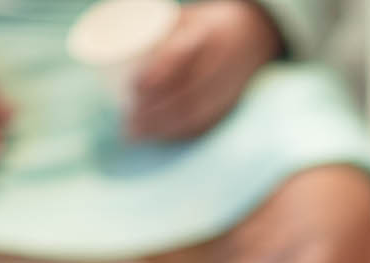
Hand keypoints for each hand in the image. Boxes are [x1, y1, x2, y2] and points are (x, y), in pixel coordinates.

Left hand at [125, 0, 279, 142]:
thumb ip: (157, 31)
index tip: (131, 87)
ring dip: (163, 128)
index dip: (155, 75)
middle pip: (185, 94)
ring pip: (195, 112)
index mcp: (207, 34)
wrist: (256, 35)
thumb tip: (113, 44)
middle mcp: (221, 62)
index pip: (180, 57)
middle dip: (153, 113)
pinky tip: (161, 138)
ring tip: (134, 134)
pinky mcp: (231, 102)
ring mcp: (228, 86)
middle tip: (125, 120)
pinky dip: (182, 133)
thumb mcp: (186, 18)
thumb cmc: (208, 23)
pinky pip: (206, 122)